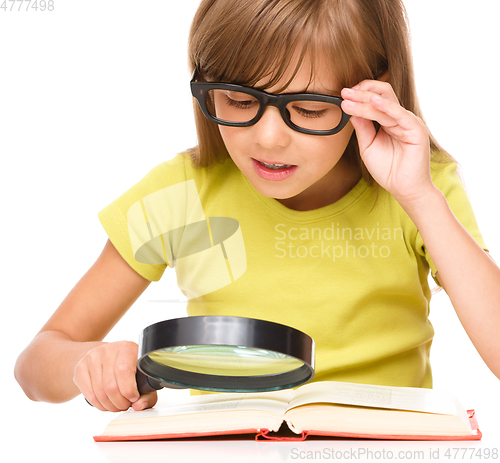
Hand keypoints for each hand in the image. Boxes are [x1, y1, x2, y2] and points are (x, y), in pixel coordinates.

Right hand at [74, 341, 157, 411]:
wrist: (104, 357)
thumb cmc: (128, 368)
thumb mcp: (142, 376)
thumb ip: (147, 393)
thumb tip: (138, 406)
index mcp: (127, 347)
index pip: (124, 371)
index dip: (129, 390)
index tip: (134, 398)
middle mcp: (109, 349)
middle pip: (111, 385)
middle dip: (120, 402)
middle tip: (125, 405)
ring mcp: (92, 357)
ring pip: (99, 392)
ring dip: (109, 406)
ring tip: (116, 405)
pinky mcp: (80, 367)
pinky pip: (88, 393)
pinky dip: (98, 404)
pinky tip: (105, 403)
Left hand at [341, 80, 435, 204]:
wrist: (404, 189)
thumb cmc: (388, 169)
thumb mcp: (368, 146)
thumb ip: (362, 128)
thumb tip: (351, 110)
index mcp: (389, 121)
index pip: (375, 101)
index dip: (359, 96)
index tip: (343, 96)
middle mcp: (400, 118)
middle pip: (381, 96)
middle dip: (361, 92)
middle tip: (344, 92)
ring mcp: (408, 122)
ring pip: (386, 103)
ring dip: (366, 99)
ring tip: (350, 98)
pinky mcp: (416, 130)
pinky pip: (400, 114)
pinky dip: (386, 107)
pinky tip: (372, 102)